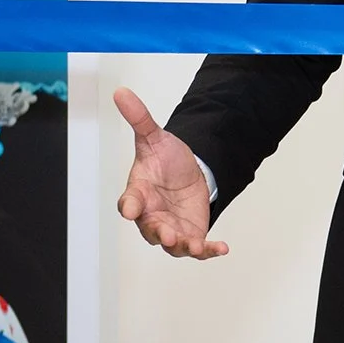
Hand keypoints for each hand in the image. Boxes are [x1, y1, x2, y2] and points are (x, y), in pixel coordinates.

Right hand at [114, 87, 227, 259]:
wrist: (186, 172)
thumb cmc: (163, 160)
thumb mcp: (154, 136)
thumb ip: (140, 118)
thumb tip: (121, 91)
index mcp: (139, 193)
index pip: (129, 201)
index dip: (129, 205)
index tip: (129, 209)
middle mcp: (151, 215)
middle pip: (150, 229)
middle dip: (159, 232)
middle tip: (168, 235)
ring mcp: (170, 228)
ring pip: (172, 244)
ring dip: (182, 246)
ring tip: (194, 246)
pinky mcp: (190, 234)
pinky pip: (197, 248)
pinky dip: (208, 251)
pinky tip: (222, 249)